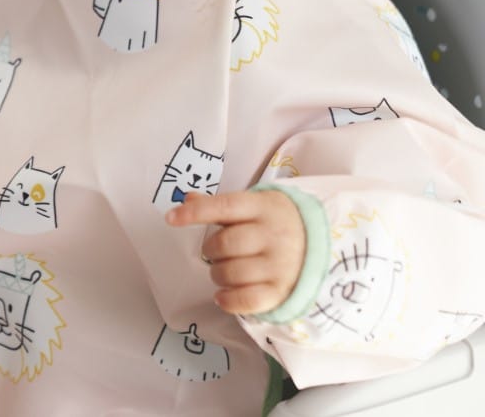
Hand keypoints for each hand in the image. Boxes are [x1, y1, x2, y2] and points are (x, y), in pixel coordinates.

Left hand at [166, 190, 305, 314]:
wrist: (329, 247)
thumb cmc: (279, 224)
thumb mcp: (256, 206)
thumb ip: (221, 205)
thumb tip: (187, 199)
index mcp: (264, 207)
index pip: (224, 207)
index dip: (195, 213)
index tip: (170, 219)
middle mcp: (274, 235)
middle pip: (224, 244)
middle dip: (212, 250)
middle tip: (218, 252)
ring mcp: (281, 264)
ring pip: (231, 273)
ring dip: (218, 275)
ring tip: (224, 271)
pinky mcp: (283, 291)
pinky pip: (246, 300)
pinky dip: (228, 301)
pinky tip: (223, 296)